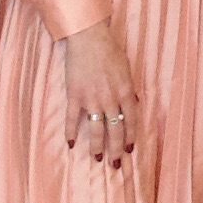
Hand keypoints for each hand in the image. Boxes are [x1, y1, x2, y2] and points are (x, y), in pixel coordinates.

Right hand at [56, 17, 143, 163]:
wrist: (89, 39)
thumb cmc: (110, 51)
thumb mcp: (127, 69)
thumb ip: (129, 89)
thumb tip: (133, 104)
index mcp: (125, 92)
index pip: (131, 121)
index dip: (131, 137)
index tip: (130, 149)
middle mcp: (111, 99)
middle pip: (116, 130)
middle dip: (117, 149)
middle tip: (116, 163)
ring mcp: (92, 99)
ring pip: (97, 130)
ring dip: (97, 147)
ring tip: (97, 158)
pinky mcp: (75, 96)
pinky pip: (73, 119)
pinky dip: (71, 132)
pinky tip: (70, 143)